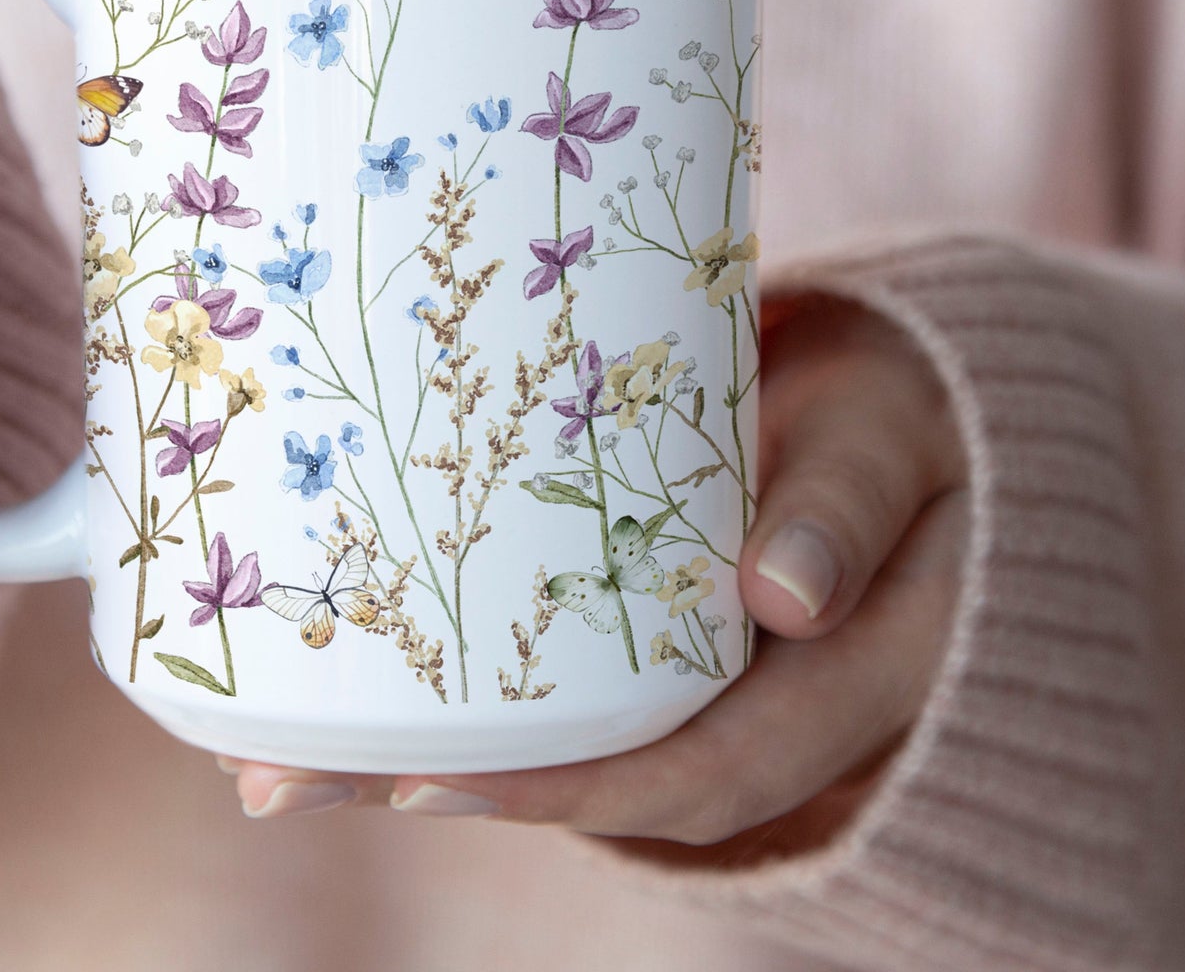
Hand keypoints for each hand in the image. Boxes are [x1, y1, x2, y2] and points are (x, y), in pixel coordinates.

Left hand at [222, 301, 969, 852]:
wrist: (913, 391)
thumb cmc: (910, 402)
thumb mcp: (894, 433)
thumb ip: (849, 503)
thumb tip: (783, 597)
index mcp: (837, 688)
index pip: (697, 772)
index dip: (562, 792)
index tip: (422, 787)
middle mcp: (756, 706)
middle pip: (593, 778)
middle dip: (436, 787)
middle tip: (278, 777)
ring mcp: (700, 672)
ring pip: (561, 737)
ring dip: (416, 748)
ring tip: (271, 739)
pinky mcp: (651, 626)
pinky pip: (555, 675)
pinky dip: (457, 685)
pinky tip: (358, 664)